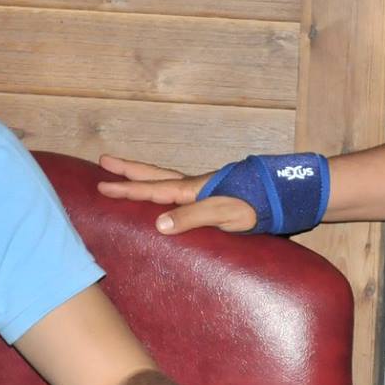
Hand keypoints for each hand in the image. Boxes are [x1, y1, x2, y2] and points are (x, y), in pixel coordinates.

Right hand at [95, 155, 257, 234]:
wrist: (282, 196)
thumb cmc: (257, 206)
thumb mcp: (224, 214)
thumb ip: (192, 217)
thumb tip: (158, 224)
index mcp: (192, 190)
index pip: (152, 189)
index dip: (126, 189)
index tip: (101, 186)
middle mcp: (194, 187)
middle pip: (154, 175)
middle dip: (128, 169)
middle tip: (104, 159)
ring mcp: (203, 190)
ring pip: (165, 179)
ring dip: (143, 176)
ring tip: (126, 174)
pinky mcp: (212, 196)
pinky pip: (177, 190)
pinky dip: (161, 187)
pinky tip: (163, 196)